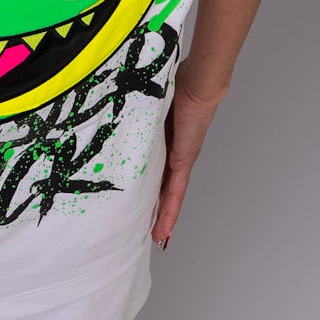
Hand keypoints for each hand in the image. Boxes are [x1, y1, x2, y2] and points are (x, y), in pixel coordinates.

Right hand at [151, 60, 227, 246]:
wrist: (199, 83)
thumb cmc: (177, 85)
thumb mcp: (152, 107)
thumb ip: (140, 114)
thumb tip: (120, 108)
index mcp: (170, 143)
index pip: (160, 172)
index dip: (154, 189)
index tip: (147, 204)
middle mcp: (179, 154)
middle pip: (167, 188)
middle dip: (160, 210)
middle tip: (154, 231)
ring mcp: (183, 158)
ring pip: (172, 195)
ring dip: (165, 216)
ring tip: (159, 237)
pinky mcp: (184, 159)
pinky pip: (176, 190)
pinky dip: (171, 209)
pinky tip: (166, 226)